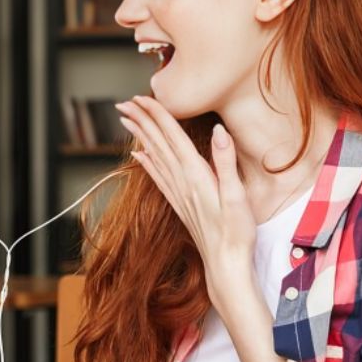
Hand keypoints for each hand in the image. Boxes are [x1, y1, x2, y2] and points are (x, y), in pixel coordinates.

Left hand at [115, 96, 257, 316]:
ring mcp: (178, 193)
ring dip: (141, 136)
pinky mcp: (179, 203)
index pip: (172, 136)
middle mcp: (182, 181)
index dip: (157, 114)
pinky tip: (138, 155)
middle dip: (142, 120)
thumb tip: (218, 130)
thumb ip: (225, 161)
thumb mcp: (237, 195)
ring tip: (127, 120)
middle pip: (158, 143)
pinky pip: (158, 177)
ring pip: (154, 156)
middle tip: (125, 102)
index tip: (142, 97)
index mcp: (195, 174)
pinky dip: (147, 163)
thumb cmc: (236, 232)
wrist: (225, 264)